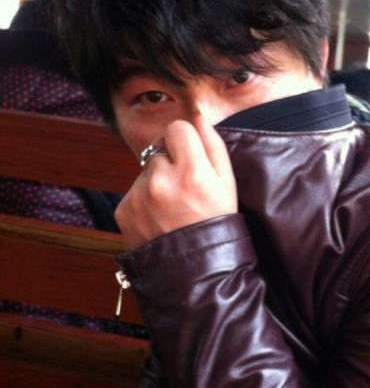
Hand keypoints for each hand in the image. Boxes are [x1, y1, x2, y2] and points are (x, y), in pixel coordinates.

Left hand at [116, 114, 237, 248]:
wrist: (194, 270)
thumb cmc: (216, 224)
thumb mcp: (227, 184)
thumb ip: (213, 145)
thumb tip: (197, 116)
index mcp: (191, 172)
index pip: (177, 128)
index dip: (185, 140)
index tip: (191, 157)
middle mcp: (161, 181)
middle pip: (159, 149)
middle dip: (171, 163)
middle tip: (185, 190)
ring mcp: (139, 196)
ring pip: (146, 171)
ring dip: (157, 182)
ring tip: (173, 208)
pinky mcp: (124, 209)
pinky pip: (134, 191)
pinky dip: (145, 200)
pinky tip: (160, 218)